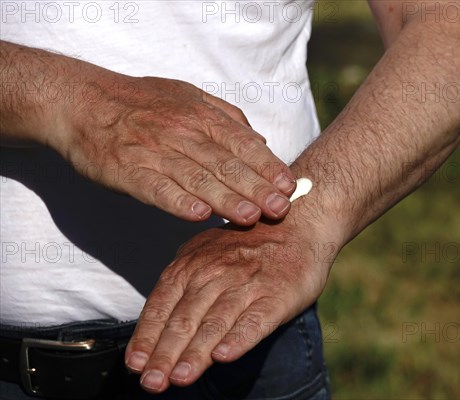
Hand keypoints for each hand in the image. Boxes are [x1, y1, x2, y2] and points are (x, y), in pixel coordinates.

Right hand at [53, 74, 295, 224]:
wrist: (84, 101)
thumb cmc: (143, 102)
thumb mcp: (189, 96)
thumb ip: (227, 117)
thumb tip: (261, 141)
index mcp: (201, 115)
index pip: (242, 144)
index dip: (267, 166)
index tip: (288, 187)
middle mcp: (182, 132)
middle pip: (225, 164)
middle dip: (256, 188)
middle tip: (280, 210)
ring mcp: (155, 151)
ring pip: (197, 178)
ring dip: (226, 199)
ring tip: (250, 217)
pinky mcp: (129, 170)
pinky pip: (157, 188)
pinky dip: (178, 201)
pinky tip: (198, 215)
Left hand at [124, 219, 335, 392]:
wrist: (298, 227)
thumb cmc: (248, 246)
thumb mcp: (206, 253)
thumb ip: (182, 282)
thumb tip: (154, 323)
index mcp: (192, 264)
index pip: (162, 305)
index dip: (146, 336)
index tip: (135, 365)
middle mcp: (216, 272)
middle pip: (185, 318)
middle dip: (165, 353)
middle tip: (152, 382)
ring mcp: (247, 283)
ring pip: (216, 322)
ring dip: (196, 352)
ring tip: (180, 377)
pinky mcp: (277, 295)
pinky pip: (255, 320)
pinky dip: (239, 339)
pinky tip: (224, 356)